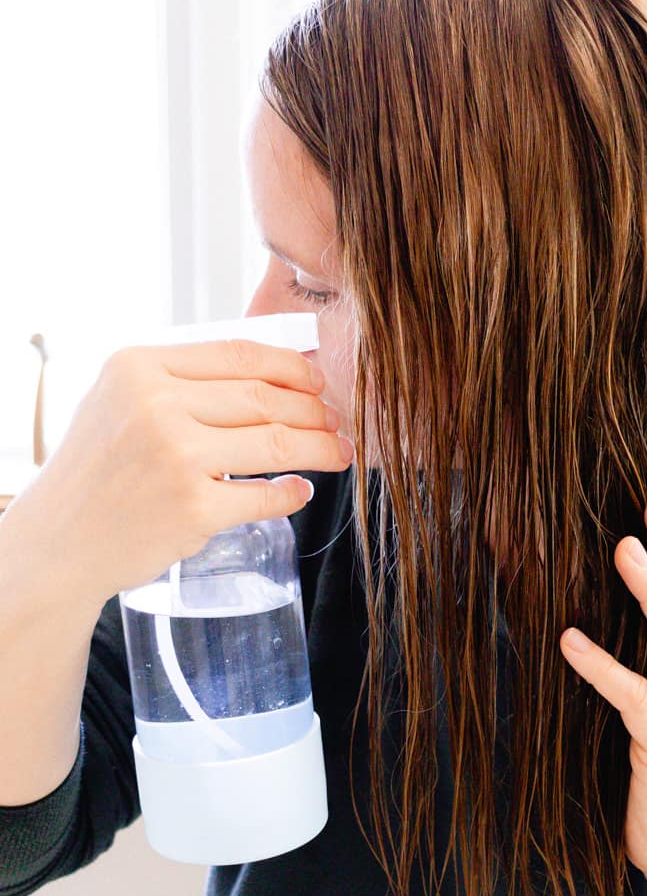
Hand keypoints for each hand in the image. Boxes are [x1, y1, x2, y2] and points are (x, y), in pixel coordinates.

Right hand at [1, 338, 352, 612]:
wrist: (60, 542)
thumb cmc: (97, 469)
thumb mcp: (119, 400)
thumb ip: (180, 379)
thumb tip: (271, 371)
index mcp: (138, 367)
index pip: (238, 353)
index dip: (290, 366)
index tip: (316, 380)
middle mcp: (155, 407)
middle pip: (264, 397)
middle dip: (313, 409)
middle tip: (335, 420)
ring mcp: (176, 459)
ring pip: (276, 442)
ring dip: (319, 446)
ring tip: (337, 451)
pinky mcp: (194, 511)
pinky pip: (266, 496)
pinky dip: (292, 494)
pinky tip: (300, 490)